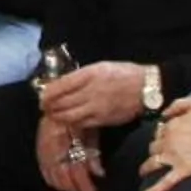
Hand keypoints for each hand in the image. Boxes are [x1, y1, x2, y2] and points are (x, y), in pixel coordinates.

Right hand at [34, 113, 101, 190]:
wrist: (63, 96)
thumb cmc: (82, 112)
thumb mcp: (92, 129)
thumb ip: (94, 152)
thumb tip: (99, 174)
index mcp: (66, 135)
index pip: (75, 166)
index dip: (83, 185)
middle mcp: (52, 140)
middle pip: (61, 172)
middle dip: (74, 187)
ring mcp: (44, 141)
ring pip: (50, 171)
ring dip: (63, 184)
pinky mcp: (41, 143)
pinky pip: (43, 165)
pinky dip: (51, 177)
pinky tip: (60, 184)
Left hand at [38, 60, 154, 129]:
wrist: (148, 88)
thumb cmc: (125, 73)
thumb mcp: (101, 67)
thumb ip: (82, 75)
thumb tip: (63, 83)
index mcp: (90, 74)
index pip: (61, 85)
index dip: (47, 93)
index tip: (42, 95)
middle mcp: (92, 91)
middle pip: (62, 102)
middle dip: (49, 106)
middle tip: (44, 107)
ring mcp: (97, 107)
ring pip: (69, 115)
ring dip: (57, 116)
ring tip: (52, 115)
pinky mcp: (103, 120)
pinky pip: (82, 123)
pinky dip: (71, 123)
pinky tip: (67, 121)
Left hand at [140, 96, 190, 190]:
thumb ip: (177, 105)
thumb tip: (163, 114)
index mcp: (171, 126)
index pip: (159, 131)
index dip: (162, 134)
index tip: (167, 136)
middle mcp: (168, 142)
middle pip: (154, 147)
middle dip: (155, 149)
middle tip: (160, 152)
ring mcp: (175, 157)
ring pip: (153, 164)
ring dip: (146, 168)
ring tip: (143, 172)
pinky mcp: (185, 170)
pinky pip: (165, 183)